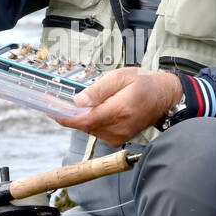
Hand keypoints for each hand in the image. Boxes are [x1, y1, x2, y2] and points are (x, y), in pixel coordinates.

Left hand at [51, 68, 182, 146]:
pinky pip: (97, 130)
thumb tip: (78, 101)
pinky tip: (94, 109)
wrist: (165, 96)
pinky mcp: (119, 138)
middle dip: (70, 114)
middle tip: (57, 100)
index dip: (65, 118)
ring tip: (82, 101)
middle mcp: (119, 128)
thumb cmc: (144, 83)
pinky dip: (91, 120)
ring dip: (81, 117)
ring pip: (89, 128)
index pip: (85, 121)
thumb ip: (98, 90)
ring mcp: (120, 135)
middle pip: (84, 125)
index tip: (50, 111)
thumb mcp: (120, 77)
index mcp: (119, 111)